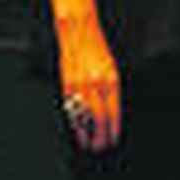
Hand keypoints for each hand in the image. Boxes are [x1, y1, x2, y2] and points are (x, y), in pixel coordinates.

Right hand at [57, 18, 121, 151]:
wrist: (79, 32)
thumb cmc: (97, 50)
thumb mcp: (112, 68)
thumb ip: (111, 90)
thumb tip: (111, 112)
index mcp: (111, 80)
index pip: (114, 112)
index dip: (113, 129)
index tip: (113, 140)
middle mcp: (96, 84)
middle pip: (99, 118)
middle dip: (101, 135)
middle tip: (101, 147)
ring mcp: (80, 85)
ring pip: (83, 116)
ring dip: (86, 133)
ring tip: (88, 144)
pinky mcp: (66, 84)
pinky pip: (70, 108)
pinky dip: (74, 122)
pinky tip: (77, 130)